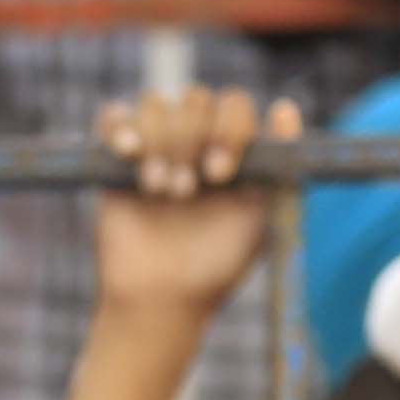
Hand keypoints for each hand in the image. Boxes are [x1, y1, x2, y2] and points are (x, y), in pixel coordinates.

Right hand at [89, 87, 296, 320]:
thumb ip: (278, 164)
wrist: (162, 301)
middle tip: (185, 192)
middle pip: (195, 98)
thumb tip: (285, 108)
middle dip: (191, 141)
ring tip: (160, 191)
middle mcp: (196, 142)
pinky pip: (113, 117)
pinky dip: (121, 127)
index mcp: (232, 149)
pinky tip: (130, 153)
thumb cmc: (216, 267)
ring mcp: (155, 149)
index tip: (219, 174)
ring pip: (156, 104)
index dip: (228, 129)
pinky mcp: (116, 161)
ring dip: (161, 144)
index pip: (234, 105)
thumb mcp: (261, 215)